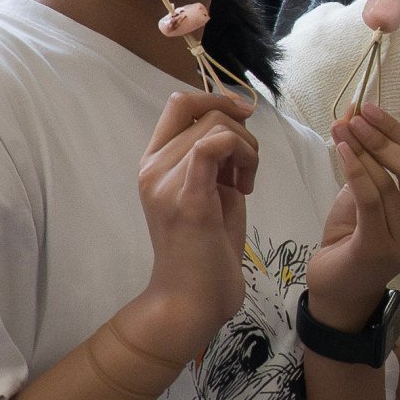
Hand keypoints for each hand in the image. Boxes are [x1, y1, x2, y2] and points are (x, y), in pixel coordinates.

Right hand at [116, 89, 259, 367]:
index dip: (216, 99)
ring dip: (247, 149)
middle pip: (205, 112)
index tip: (243, 120)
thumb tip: (237, 121)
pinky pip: (214, 146)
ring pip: (217, 127)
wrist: (190, 301)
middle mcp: (152, 167)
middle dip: (241, 133)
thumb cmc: (205, 251)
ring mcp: (165, 181)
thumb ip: (216, 157)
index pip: (179, 103)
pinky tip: (245, 186)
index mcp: (154, 162)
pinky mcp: (188, 198)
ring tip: (246, 183)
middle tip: (247, 171)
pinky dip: (242, 155)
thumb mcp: (211, 191)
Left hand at [312, 104, 399, 322]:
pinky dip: (356, 169)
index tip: (368, 109)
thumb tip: (355, 112)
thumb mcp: (367, 191)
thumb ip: (369, 156)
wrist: (339, 286)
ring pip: (388, 182)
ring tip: (339, 131)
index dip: (395, 131)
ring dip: (361, 151)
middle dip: (381, 138)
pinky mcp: (382, 249)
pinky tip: (342, 151)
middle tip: (353, 120)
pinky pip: (372, 198)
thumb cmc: (356, 236)